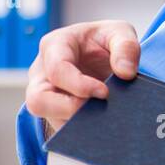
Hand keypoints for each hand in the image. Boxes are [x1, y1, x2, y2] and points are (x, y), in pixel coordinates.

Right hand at [25, 20, 139, 132]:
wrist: (106, 53)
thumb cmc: (105, 40)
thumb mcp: (120, 32)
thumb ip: (126, 47)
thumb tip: (126, 73)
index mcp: (56, 46)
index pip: (57, 69)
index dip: (79, 85)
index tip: (105, 93)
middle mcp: (43, 72)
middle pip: (38, 99)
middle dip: (66, 109)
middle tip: (97, 110)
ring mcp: (46, 93)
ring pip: (46, 118)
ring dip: (73, 123)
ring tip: (102, 121)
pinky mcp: (55, 110)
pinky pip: (61, 126)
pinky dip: (80, 132)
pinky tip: (102, 130)